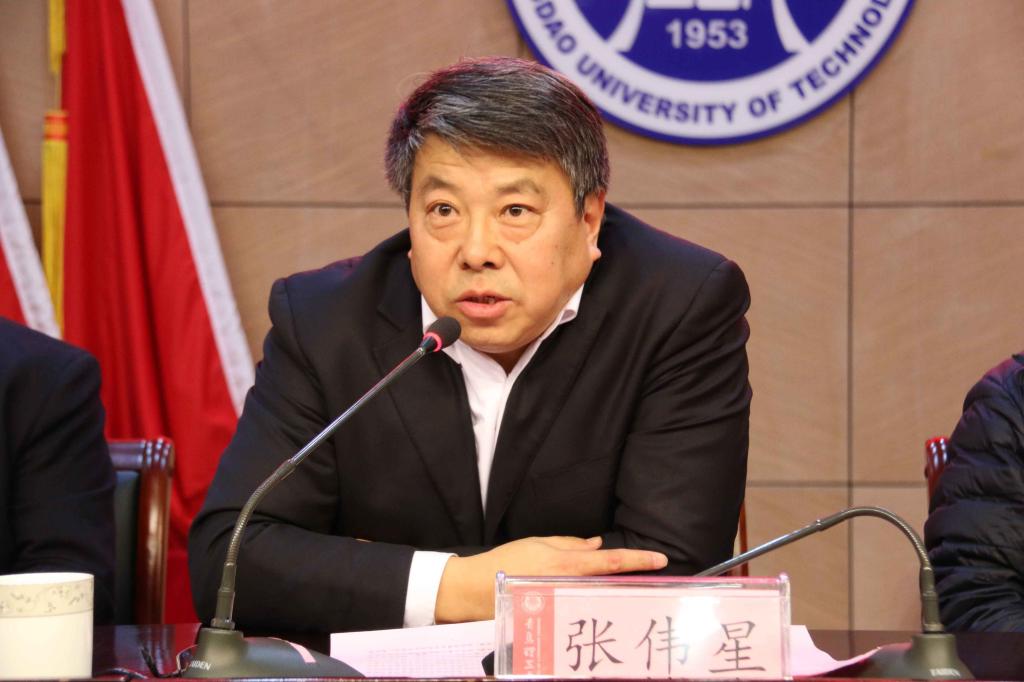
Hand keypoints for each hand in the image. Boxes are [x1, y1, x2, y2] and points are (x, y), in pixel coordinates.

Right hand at [434, 535, 666, 622]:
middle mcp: (570, 586)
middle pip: (611, 585)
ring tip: (632, 595)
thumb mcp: (540, 544)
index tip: (660, 559)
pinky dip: (593, 605)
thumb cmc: (508, 561)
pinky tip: (601, 606)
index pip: (612, 561)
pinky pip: (581, 609)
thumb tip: (597, 545)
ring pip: (599, 599)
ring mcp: (565, 605)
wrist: (478, 590)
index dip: (638, 560)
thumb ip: (572, 544)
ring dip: (615, 596)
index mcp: (568, 564)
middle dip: (632, 582)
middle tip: (654, 579)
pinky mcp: (556, 617)